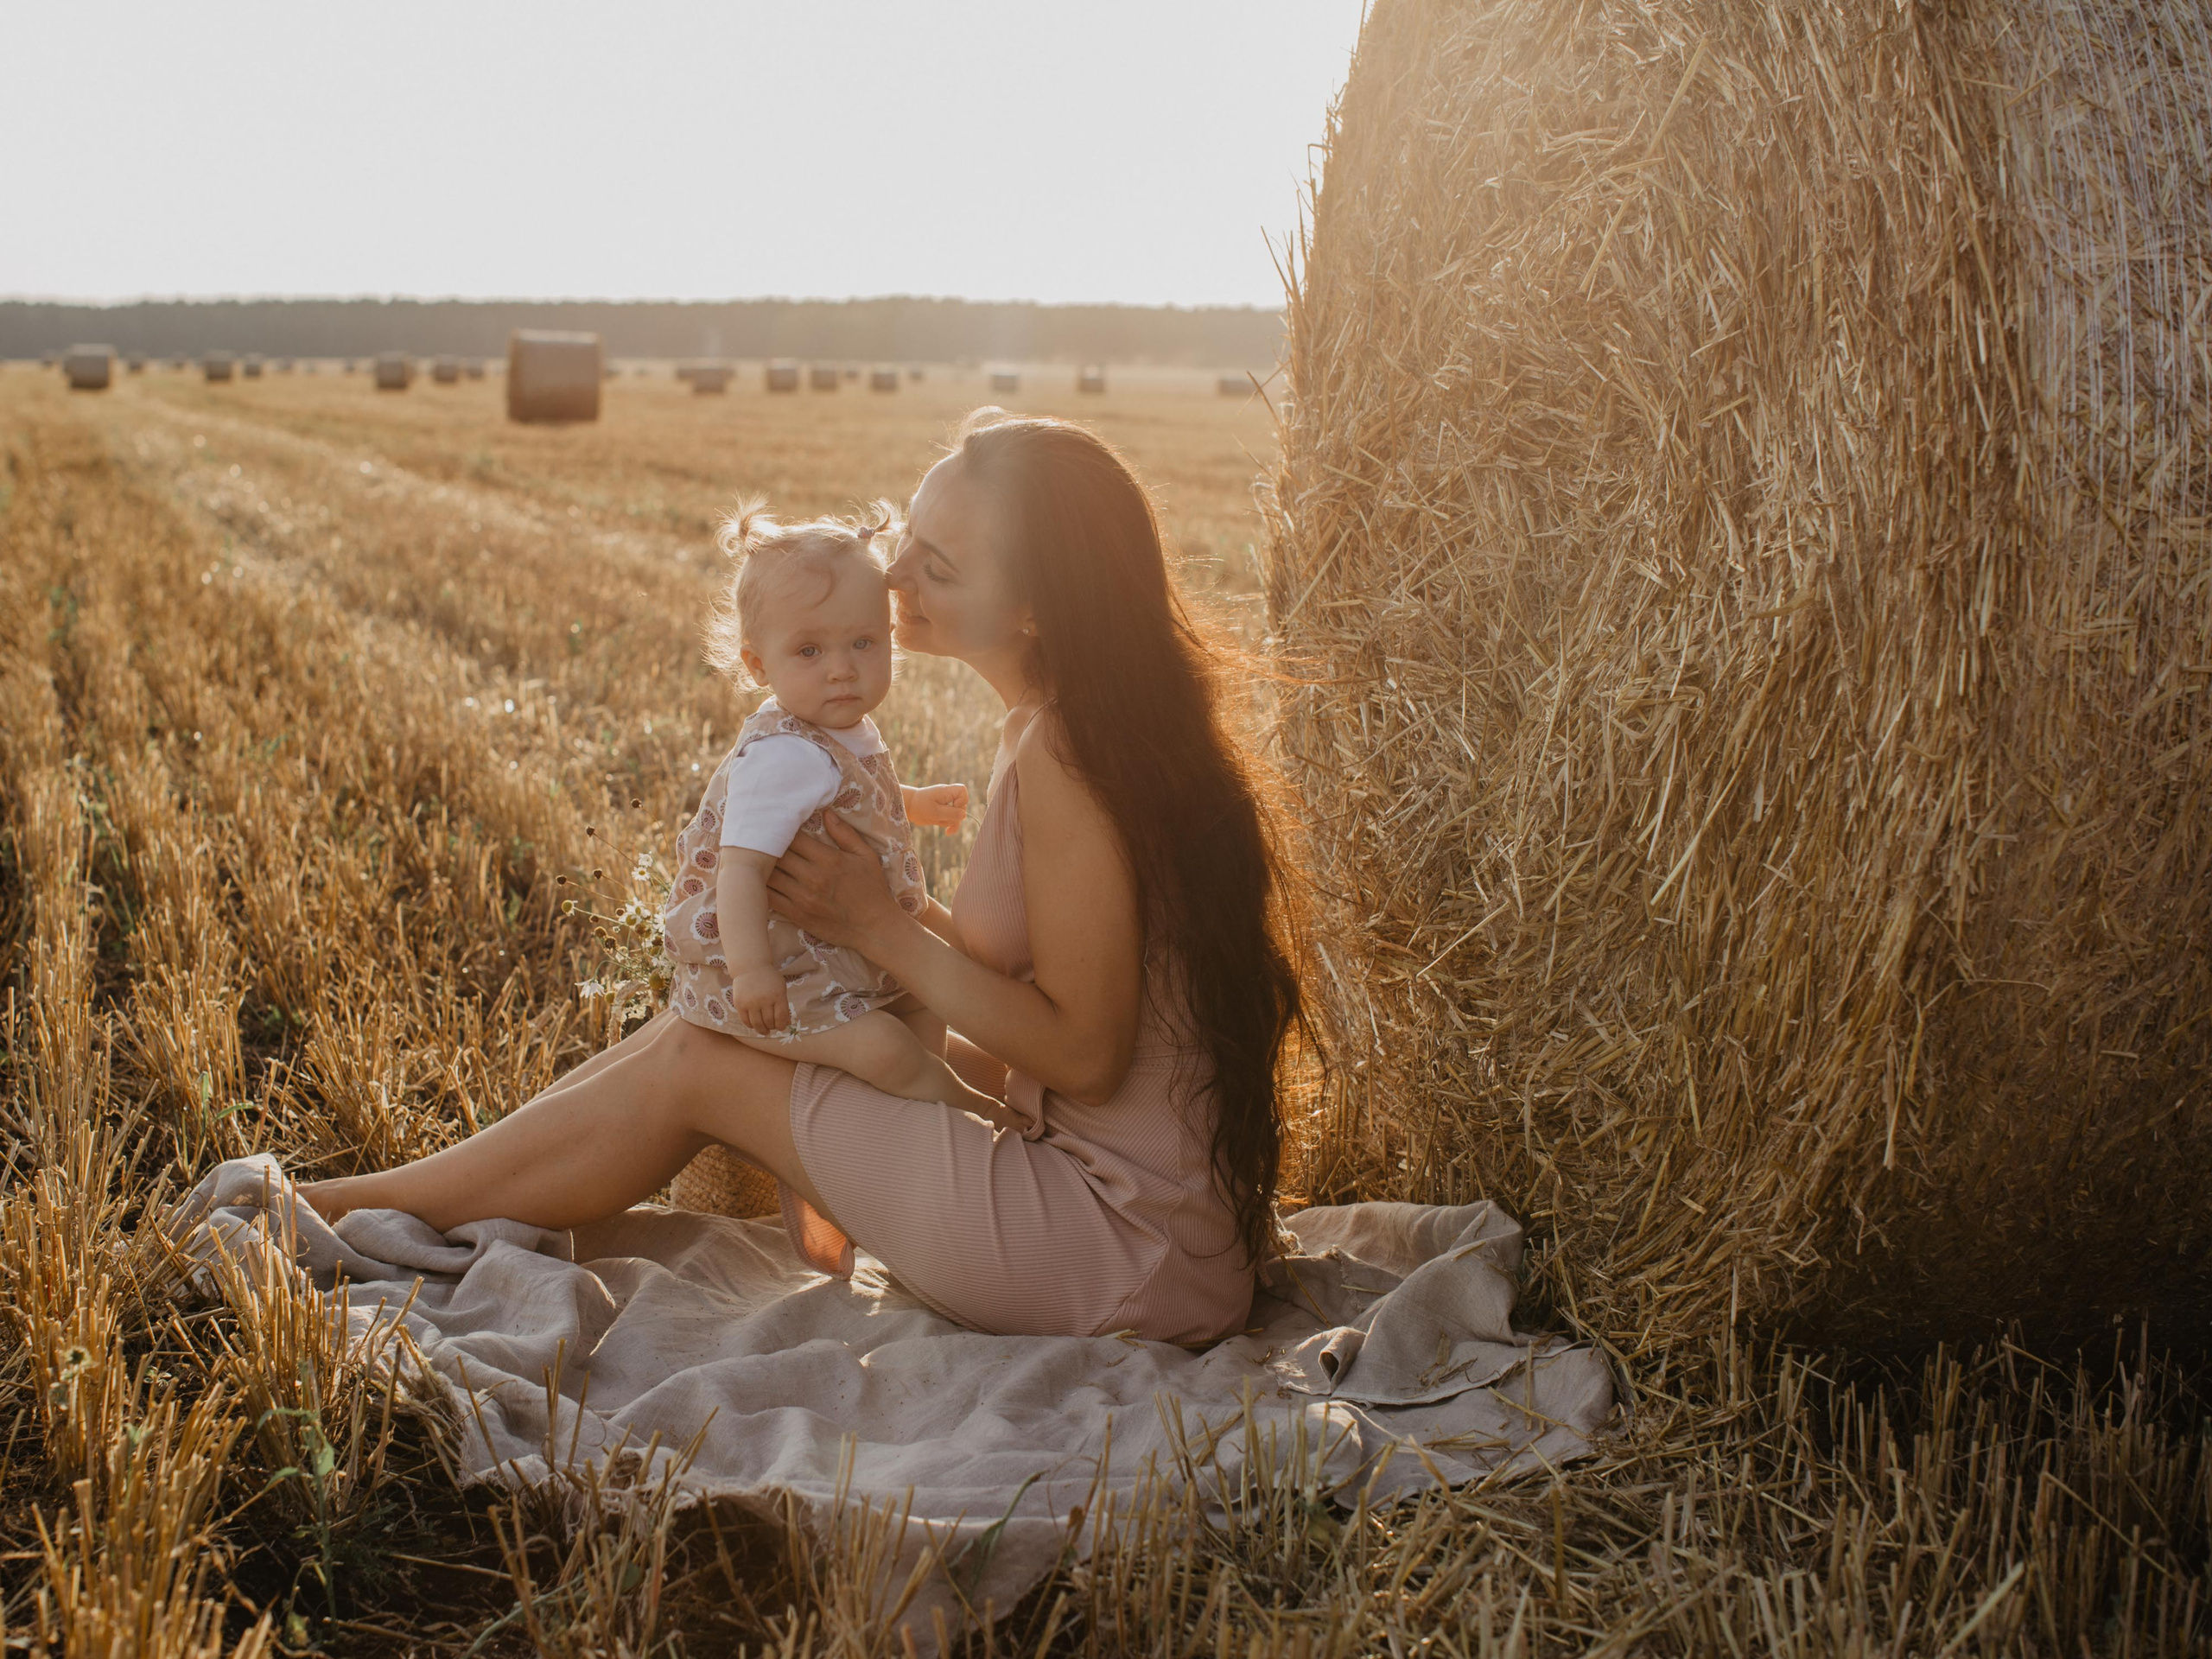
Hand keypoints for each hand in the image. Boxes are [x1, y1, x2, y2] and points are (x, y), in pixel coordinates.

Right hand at [729, 966, 790, 1036]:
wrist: (750, 967)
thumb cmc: (769, 979)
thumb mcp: (781, 989)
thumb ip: (783, 1006)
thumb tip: (786, 1023)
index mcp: (778, 996)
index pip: (780, 1017)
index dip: (781, 1026)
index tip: (781, 1027)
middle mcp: (764, 1000)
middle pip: (769, 1022)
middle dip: (772, 1028)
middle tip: (772, 1028)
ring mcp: (751, 1002)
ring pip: (757, 1024)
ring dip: (762, 1030)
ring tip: (764, 1031)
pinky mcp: (740, 1004)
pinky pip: (745, 1020)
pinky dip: (751, 1026)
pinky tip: (754, 1025)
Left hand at [767, 811, 905, 951]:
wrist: (873, 928)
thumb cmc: (872, 890)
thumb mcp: (866, 856)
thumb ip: (845, 834)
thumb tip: (826, 812)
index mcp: (828, 860)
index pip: (793, 838)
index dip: (783, 830)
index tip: (779, 826)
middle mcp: (812, 877)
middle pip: (777, 855)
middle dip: (768, 846)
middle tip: (761, 840)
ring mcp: (802, 898)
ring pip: (769, 876)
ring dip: (760, 866)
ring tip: (756, 858)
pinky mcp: (796, 914)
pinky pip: (769, 898)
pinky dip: (760, 888)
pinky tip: (758, 881)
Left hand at [902, 782, 969, 830]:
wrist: (909, 808)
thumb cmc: (920, 807)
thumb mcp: (935, 812)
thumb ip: (950, 813)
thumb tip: (964, 815)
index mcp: (946, 791)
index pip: (962, 791)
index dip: (961, 801)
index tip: (952, 807)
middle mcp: (949, 796)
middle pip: (962, 805)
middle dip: (954, 815)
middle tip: (942, 817)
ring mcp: (947, 804)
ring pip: (958, 815)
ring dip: (950, 821)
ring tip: (937, 821)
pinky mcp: (945, 812)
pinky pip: (953, 819)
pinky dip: (951, 826)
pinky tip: (947, 833)